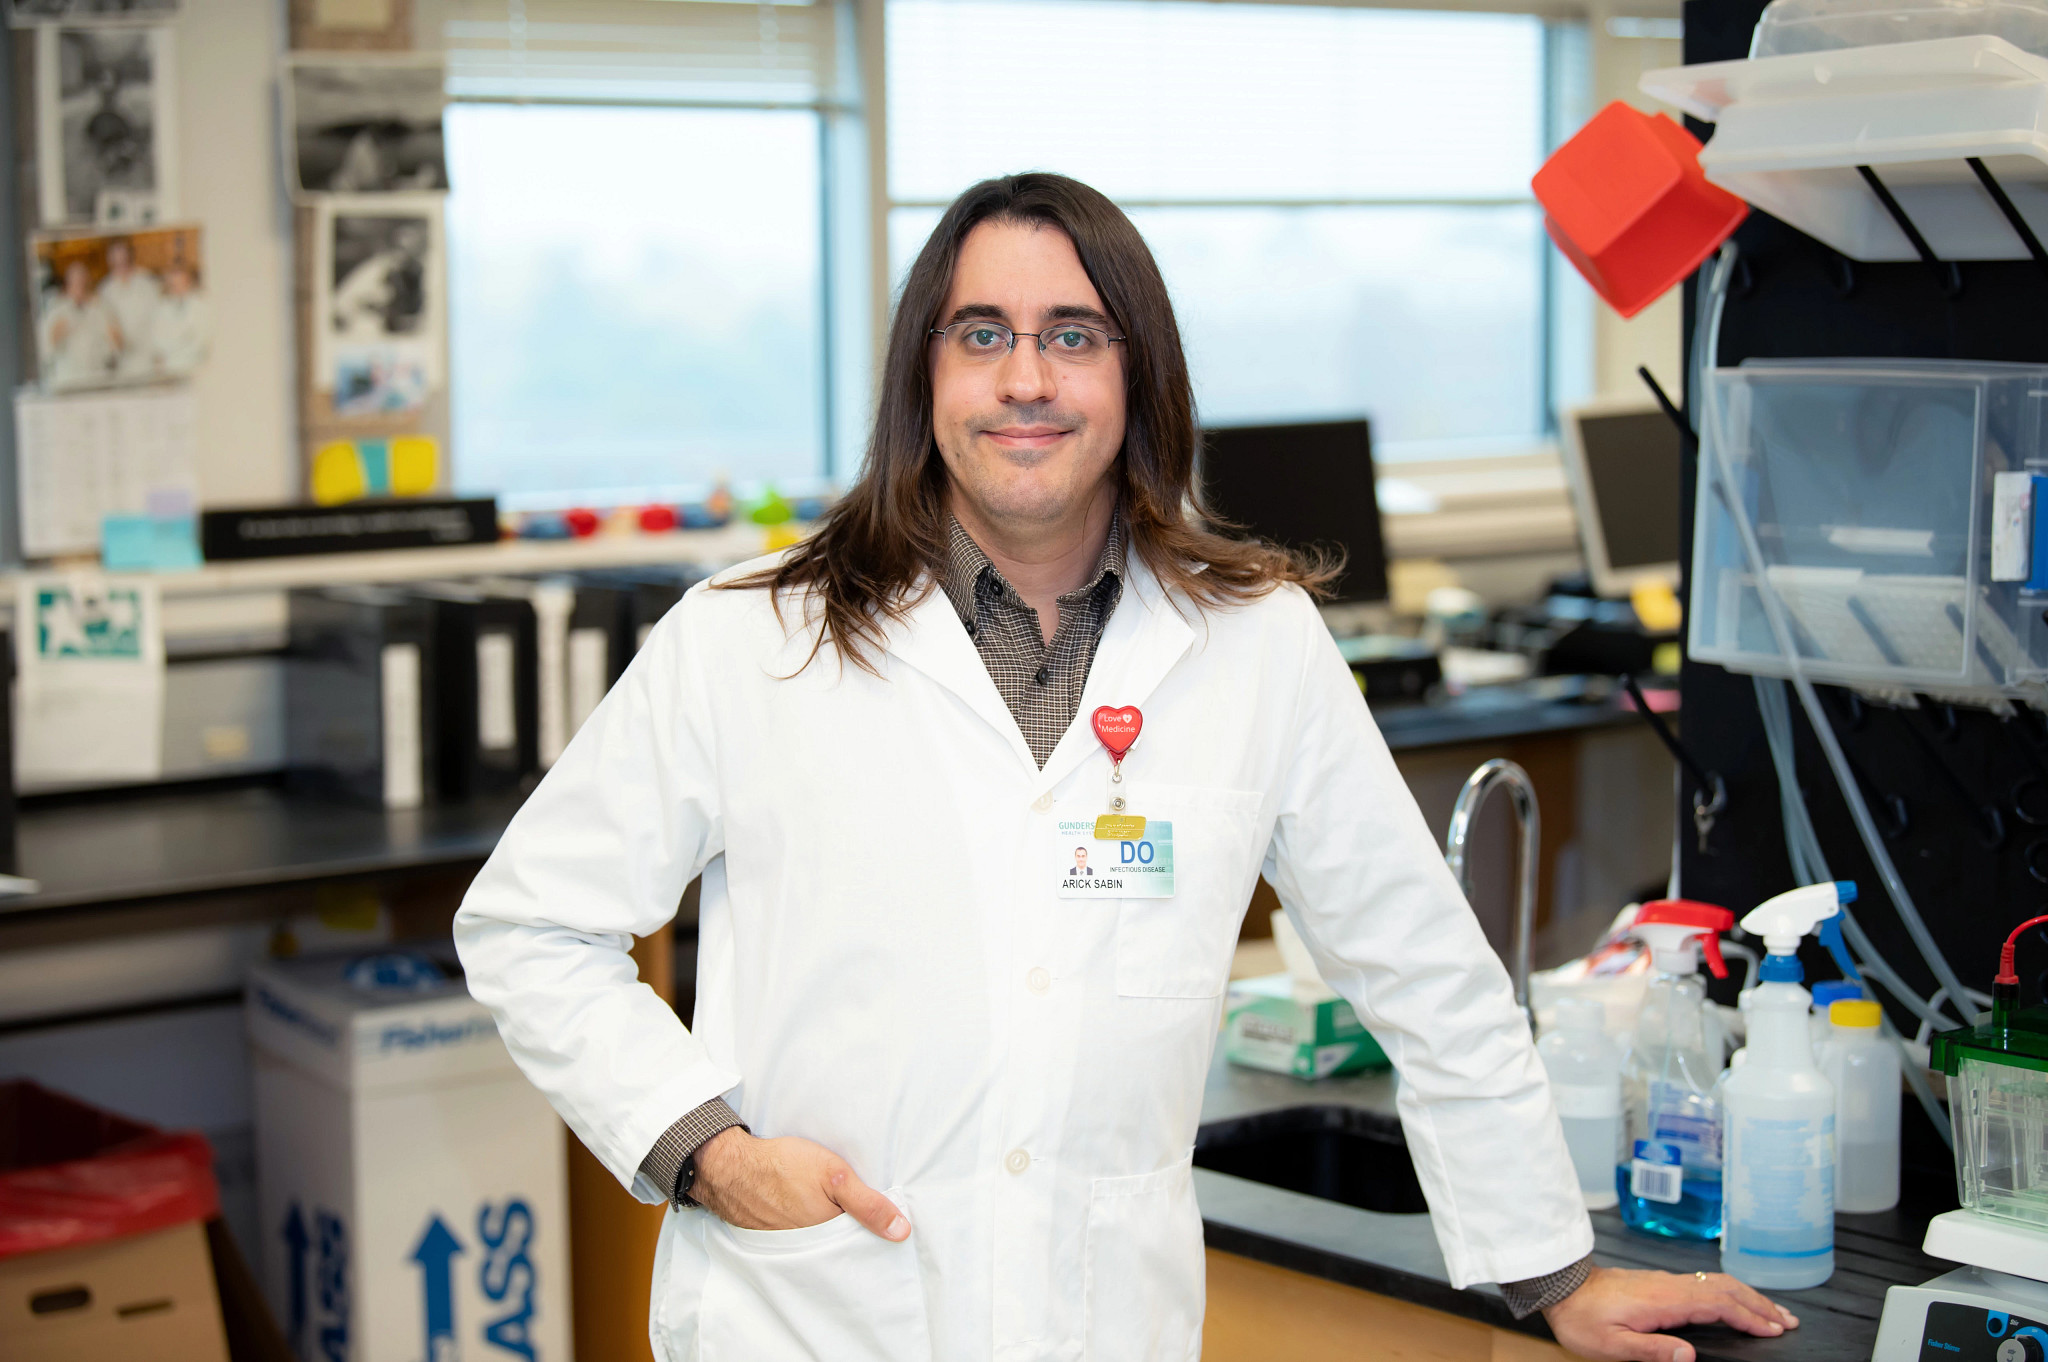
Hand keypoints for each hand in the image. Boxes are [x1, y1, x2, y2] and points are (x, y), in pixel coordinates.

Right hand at [688, 1127, 910, 1241]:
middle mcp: (806, 1249)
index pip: (858, 1244)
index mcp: (826, 1236)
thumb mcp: (835, 1175)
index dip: (872, 1233)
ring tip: (830, 1213)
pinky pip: (793, 1240)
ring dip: (825, 1232)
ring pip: (816, 1244)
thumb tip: (901, 1231)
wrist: (729, 1166)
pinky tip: (803, 1211)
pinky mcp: (767, 1237)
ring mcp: (784, 1245)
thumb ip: (868, 1204)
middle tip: (859, 1219)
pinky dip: (802, 1229)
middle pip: (837, 1247)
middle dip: (849, 1236)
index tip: (884, 1226)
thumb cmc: (783, 1166)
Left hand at [1542, 1266, 1797, 1361]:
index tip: (1774, 1330)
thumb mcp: (1611, 1345)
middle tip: (1789, 1321)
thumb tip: (1689, 1356)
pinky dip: (1730, 1292)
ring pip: (1717, 1282)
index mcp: (1664, 1300)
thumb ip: (1651, 1351)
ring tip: (1773, 1312)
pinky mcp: (1661, 1283)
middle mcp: (1670, 1285)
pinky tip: (1736, 1303)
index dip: (1750, 1317)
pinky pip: (1704, 1283)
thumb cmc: (1582, 1318)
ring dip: (1749, 1296)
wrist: (1560, 1288)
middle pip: (1726, 1288)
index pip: (1718, 1305)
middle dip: (1760, 1303)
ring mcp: (1666, 1281)